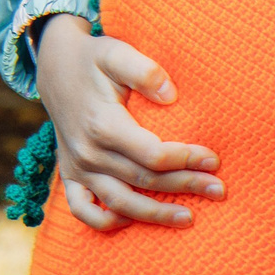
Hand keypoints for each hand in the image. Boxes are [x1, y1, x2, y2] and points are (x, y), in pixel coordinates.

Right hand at [32, 12, 221, 231]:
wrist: (54, 67)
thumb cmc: (94, 59)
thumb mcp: (117, 53)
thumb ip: (145, 70)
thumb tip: (171, 95)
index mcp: (103, 125)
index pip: (152, 155)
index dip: (186, 160)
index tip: (214, 160)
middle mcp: (88, 153)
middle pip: (143, 180)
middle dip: (184, 187)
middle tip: (219, 190)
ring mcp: (77, 167)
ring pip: (118, 203)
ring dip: (154, 215)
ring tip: (189, 218)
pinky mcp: (70, 174)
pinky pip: (82, 210)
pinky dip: (104, 221)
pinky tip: (131, 222)